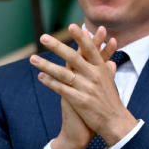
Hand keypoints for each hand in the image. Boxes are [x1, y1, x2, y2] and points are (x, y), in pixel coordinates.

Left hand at [31, 24, 136, 146]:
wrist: (115, 123)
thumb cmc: (112, 102)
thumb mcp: (111, 83)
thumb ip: (108, 70)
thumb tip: (109, 60)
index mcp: (102, 70)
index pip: (90, 50)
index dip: (81, 38)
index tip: (72, 26)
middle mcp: (94, 76)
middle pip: (74, 58)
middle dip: (57, 46)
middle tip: (44, 37)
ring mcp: (87, 88)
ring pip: (64, 73)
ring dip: (46, 65)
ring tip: (33, 59)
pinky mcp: (80, 101)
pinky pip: (62, 89)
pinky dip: (50, 83)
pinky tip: (41, 77)